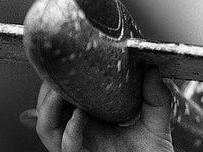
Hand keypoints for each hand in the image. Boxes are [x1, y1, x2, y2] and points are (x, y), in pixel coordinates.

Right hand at [22, 67, 173, 151]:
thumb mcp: (156, 122)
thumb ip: (155, 96)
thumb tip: (150, 67)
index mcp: (90, 121)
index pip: (64, 97)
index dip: (58, 80)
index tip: (63, 61)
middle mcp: (79, 134)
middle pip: (47, 109)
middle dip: (46, 90)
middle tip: (55, 71)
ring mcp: (78, 149)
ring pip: (47, 127)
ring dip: (49, 107)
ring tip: (59, 90)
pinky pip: (66, 147)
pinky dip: (70, 130)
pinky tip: (79, 116)